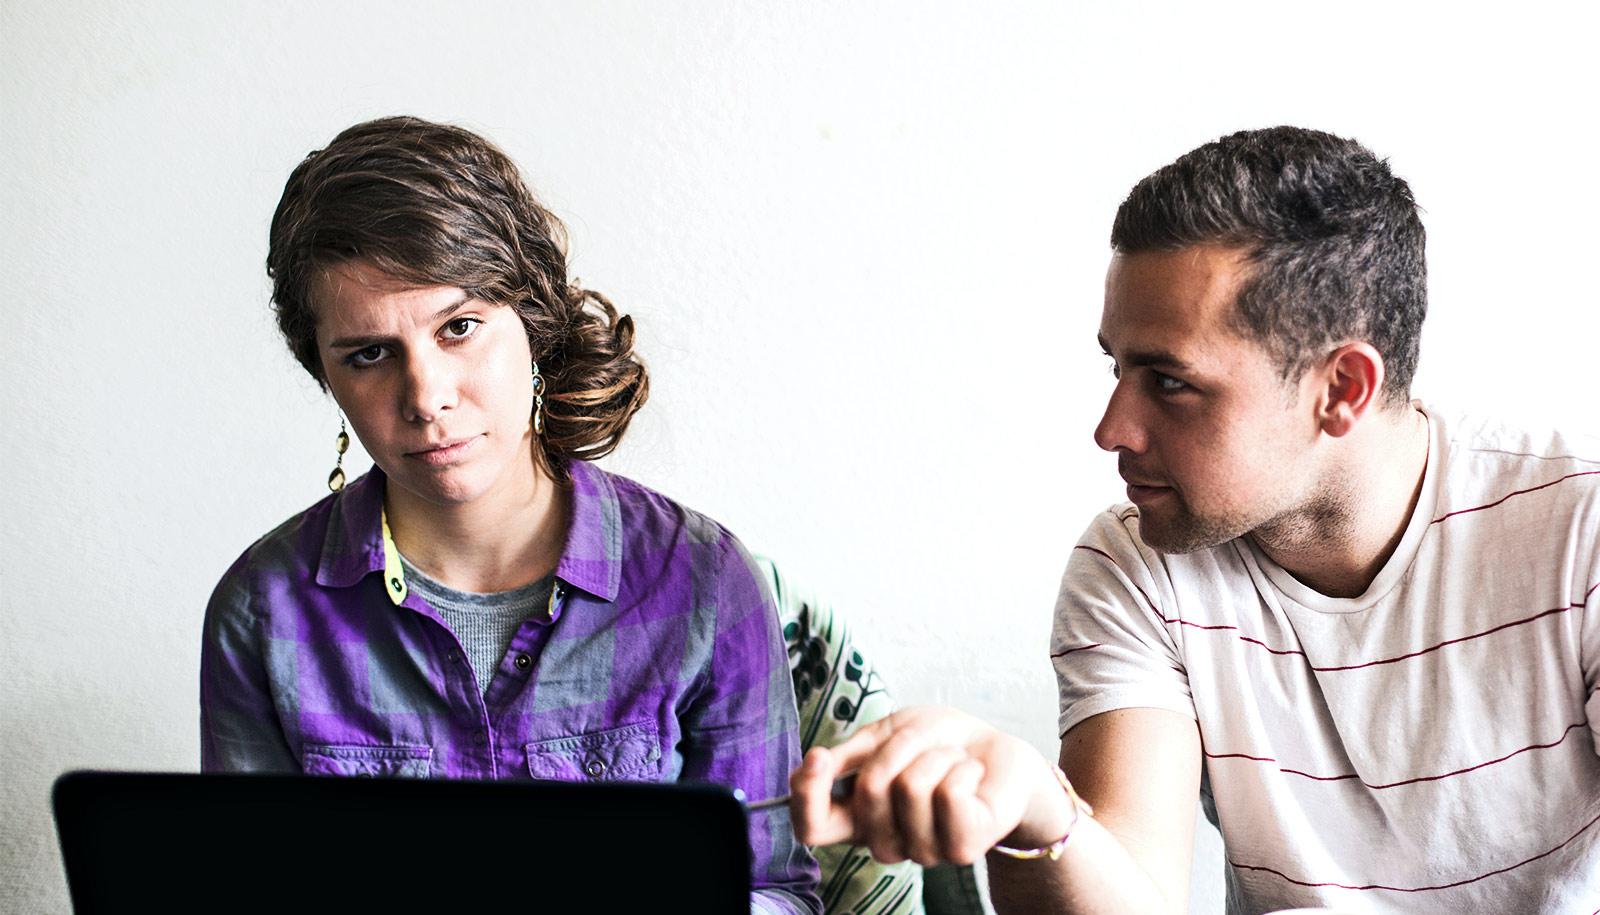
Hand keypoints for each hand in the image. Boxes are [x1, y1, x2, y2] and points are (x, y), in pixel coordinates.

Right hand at [789, 706, 1071, 865]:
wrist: (998, 753)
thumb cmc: (940, 744)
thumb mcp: (889, 734)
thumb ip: (851, 753)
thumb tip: (815, 762)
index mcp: (858, 816)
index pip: (812, 827)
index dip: (806, 795)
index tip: (819, 757)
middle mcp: (886, 841)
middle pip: (866, 793)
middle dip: (896, 748)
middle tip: (921, 744)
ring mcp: (923, 850)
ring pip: (910, 787)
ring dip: (935, 755)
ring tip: (951, 760)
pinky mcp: (960, 848)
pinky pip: (948, 796)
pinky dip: (961, 767)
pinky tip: (971, 775)